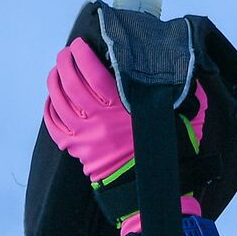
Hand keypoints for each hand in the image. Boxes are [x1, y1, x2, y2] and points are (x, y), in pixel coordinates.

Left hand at [43, 36, 205, 234]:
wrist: (151, 191)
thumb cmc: (168, 154)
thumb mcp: (184, 121)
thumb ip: (185, 93)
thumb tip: (187, 68)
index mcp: (121, 109)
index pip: (94, 74)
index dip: (83, 56)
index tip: (81, 44)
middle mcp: (98, 120)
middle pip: (71, 84)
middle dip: (65, 63)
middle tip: (66, 52)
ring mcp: (83, 136)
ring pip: (59, 101)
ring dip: (55, 81)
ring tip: (58, 69)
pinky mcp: (76, 150)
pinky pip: (54, 125)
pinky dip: (50, 108)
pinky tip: (53, 97)